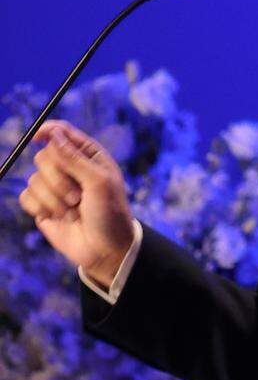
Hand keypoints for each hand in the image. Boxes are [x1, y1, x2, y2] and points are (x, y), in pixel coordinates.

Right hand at [18, 120, 134, 286]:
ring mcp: (54, 186)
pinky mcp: (42, 205)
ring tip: (73, 211)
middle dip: (58, 179)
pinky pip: (26, 197)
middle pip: (44, 156)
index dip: (49, 131)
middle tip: (77, 197)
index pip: (62, 133)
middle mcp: (70, 167)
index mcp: (88, 155)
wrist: (104, 248)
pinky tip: (58, 217)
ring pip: (34, 179)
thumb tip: (53, 133)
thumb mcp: (98, 182)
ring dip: (53, 198)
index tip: (40, 136)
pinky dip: (41, 208)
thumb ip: (74, 159)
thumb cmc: (109, 212)